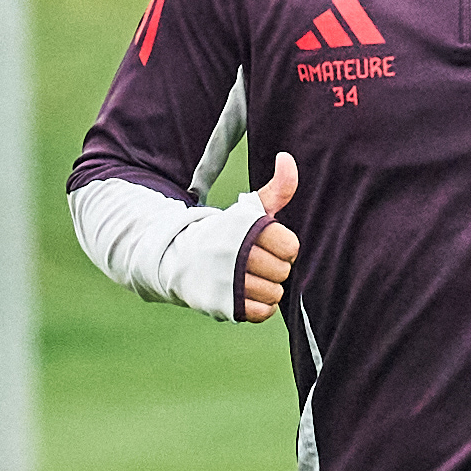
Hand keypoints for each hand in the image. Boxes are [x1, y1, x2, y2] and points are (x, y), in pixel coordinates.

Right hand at [231, 152, 304, 323]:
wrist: (180, 258)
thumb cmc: (227, 233)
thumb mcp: (250, 208)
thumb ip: (276, 188)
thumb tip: (286, 158)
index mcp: (244, 227)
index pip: (290, 246)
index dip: (283, 247)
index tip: (267, 244)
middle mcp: (234, 253)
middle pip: (282, 271)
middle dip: (274, 268)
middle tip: (256, 262)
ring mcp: (227, 281)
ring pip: (274, 293)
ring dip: (267, 288)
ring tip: (249, 278)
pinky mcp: (223, 305)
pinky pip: (263, 312)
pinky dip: (260, 306)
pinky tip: (248, 294)